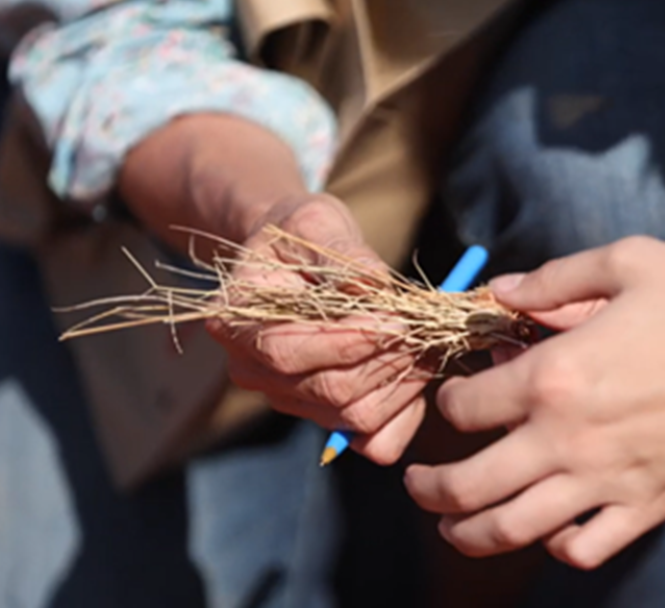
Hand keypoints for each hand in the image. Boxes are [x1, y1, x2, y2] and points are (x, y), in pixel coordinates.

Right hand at [205, 193, 428, 463]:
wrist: (297, 257)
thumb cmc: (304, 234)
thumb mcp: (318, 223)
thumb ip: (345, 254)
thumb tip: (374, 285)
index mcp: (236, 321)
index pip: (288, 352)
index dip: (348, 341)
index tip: (399, 319)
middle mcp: (252, 369)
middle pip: (329, 391)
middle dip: (388, 361)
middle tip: (427, 330)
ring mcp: (286, 397)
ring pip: (355, 417)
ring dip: (404, 384)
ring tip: (428, 344)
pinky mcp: (321, 413)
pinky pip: (371, 439)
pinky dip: (405, 415)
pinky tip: (417, 376)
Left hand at [404, 237, 664, 567]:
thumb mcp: (629, 262)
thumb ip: (554, 277)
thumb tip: (500, 289)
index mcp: (555, 376)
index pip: (467, 407)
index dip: (449, 402)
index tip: (458, 397)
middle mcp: (567, 439)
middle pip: (470, 486)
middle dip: (429, 491)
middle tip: (416, 487)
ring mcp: (606, 481)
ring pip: (513, 531)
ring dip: (469, 535)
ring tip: (452, 529)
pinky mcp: (647, 508)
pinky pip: (584, 550)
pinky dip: (556, 547)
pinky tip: (549, 529)